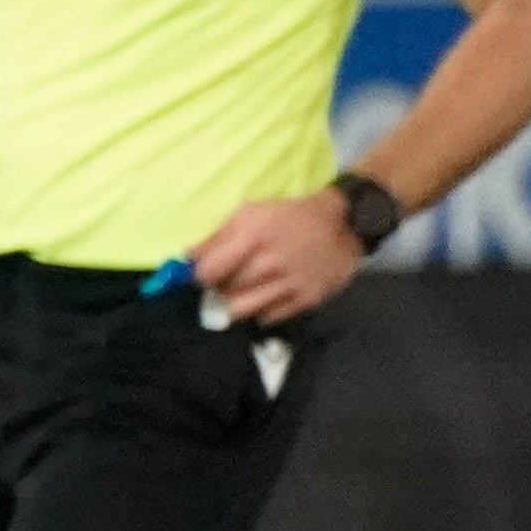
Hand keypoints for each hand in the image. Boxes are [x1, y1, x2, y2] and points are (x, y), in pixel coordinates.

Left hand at [189, 189, 366, 326]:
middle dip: (217, 289)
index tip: (202, 273)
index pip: (208, 271)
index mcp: (253, 236)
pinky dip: (260, 311)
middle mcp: (271, 262)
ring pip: (243, 310)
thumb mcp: (251, 212)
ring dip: (234, 304)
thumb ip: (217, 236)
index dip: (199, 275)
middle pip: (224, 292)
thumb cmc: (290, 216)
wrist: (343, 224)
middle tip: (223, 282)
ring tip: (240, 292)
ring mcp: (290, 284)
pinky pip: (268, 317)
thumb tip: (187, 257)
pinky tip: (264, 296)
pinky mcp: (306, 300)